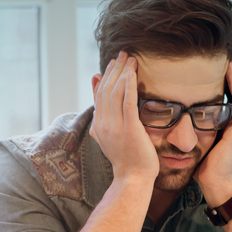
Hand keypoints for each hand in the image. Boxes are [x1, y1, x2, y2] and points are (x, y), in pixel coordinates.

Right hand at [90, 51, 158, 182]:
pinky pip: (128, 101)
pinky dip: (129, 84)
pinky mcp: (130, 129)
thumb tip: (98, 109)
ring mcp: (116, 127)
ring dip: (123, 72)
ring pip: (116, 92)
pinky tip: (132, 72)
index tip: (112, 63)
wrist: (133, 179)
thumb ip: (105, 122)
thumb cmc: (127, 161)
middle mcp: (104, 124)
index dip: (106, 77)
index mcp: (99, 127)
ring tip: (130, 58)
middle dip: (115, 69)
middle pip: (107, 90)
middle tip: (123, 53)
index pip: (100, 96)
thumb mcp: (110, 139)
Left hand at [193, 60, 231, 205]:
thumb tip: (177, 127)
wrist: (214, 183)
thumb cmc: (204, 168)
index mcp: (223, 128)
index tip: (216, 71)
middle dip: (230, 78)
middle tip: (228, 60)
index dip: (221, 86)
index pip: (223, 102)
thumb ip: (193, 134)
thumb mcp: (198, 146)